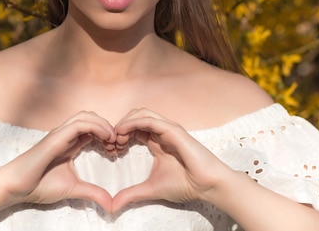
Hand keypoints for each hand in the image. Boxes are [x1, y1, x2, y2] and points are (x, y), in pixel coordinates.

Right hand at [2, 111, 115, 210]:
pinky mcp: (55, 138)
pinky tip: (106, 138)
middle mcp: (65, 135)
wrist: (15, 187)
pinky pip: (78, 124)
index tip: (117, 150)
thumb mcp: (73, 189)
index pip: (92, 128)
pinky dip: (95, 127)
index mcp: (69, 143)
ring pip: (85, 116)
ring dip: (103, 124)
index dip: (107, 134)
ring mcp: (59, 134)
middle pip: (90, 117)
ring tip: (114, 138)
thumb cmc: (38, 185)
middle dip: (107, 126)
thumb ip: (92, 192)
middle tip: (118, 143)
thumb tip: (111, 205)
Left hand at [111, 108, 232, 211]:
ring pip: (142, 113)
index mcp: (157, 141)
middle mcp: (162, 132)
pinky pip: (150, 120)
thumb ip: (131, 194)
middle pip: (136, 116)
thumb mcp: (151, 189)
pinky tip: (122, 132)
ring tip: (116, 137)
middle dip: (120, 126)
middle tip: (111, 143)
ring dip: (125, 122)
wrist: (207, 186)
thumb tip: (113, 205)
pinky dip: (134, 122)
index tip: (110, 149)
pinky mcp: (174, 130)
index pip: (134, 128)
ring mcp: (168, 129)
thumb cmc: (186, 185)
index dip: (120, 134)